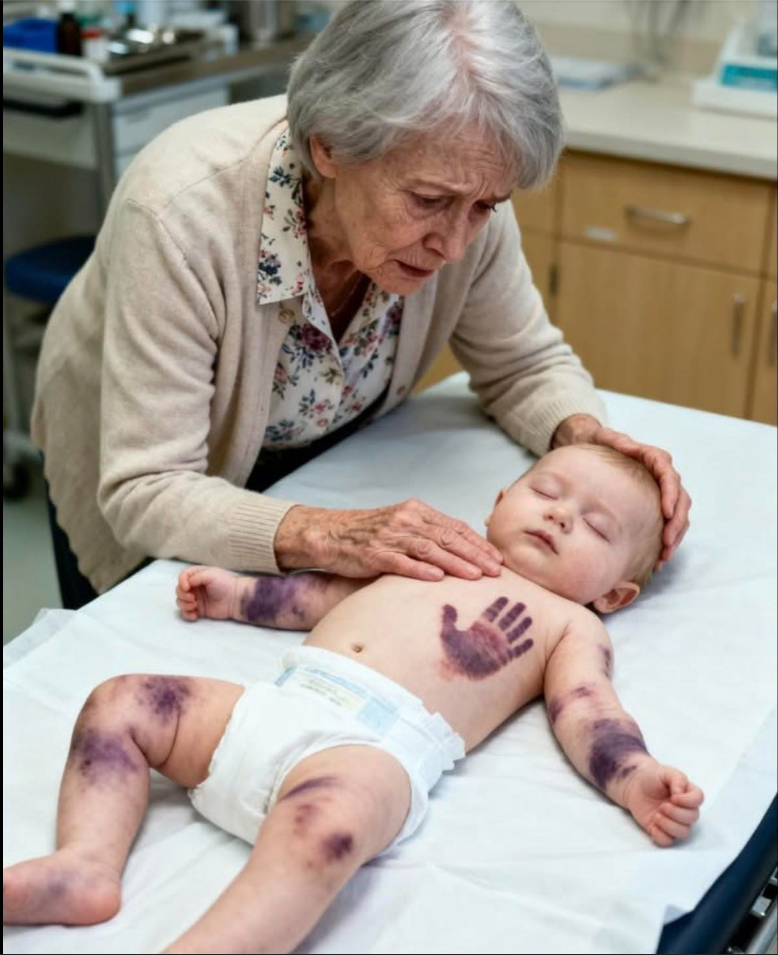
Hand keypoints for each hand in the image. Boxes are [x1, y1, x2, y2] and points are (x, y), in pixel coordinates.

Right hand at [176, 566, 238, 621]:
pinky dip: (187, 614)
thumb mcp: (210, 574)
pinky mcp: (198, 609)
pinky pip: (186, 613)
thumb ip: (195, 577)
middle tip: (193, 598)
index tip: (187, 588)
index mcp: (197, 575)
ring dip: (184, 605)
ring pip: (180, 602)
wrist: (235, 599)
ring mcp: (196, 598)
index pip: (182, 577)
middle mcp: (195, 587)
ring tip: (195, 605)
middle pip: (178, 590)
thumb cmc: (225, 584)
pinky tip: (195, 615)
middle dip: (183, 595)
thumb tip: (185, 584)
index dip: (182, 582)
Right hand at [274, 501, 503, 580]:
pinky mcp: (374, 554)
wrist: (330, 534)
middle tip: (496, 570)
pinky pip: (401, 562)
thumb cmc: (369, 534)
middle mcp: (406, 520)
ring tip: (476, 576)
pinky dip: (421, 570)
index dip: (478, 543)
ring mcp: (390, 536)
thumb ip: (428, 534)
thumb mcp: (402, 526)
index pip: (454, 527)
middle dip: (475, 554)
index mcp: (416, 511)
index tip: (497, 558)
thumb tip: (462, 552)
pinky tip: (438, 578)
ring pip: (430, 549)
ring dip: (456, 563)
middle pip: (447, 537)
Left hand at [552, 414, 691, 569]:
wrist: (595, 446)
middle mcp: (663, 475)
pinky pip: (668, 524)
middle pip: (679, 499)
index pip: (669, 477)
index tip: (666, 512)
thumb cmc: (601, 443)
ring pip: (678, 515)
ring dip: (675, 536)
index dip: (670, 495)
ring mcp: (662, 491)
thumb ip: (617, 440)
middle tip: (666, 543)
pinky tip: (658, 558)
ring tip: (664, 557)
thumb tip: (628, 446)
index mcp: (655, 459)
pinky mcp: (657, 504)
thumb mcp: (606, 438)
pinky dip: (667, 540)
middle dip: (676, 523)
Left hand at [622, 763, 703, 846]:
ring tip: (656, 815)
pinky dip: (661, 836)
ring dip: (669, 826)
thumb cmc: (653, 777)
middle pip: (692, 818)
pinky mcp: (663, 830)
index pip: (699, 799)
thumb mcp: (666, 772)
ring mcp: (675, 821)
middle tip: (662, 806)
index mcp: (688, 793)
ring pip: (683, 833)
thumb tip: (681, 793)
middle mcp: (685, 809)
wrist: (635, 785)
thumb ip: (677, 779)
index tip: (674, 797)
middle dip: (677, 814)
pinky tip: (653, 826)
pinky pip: (668, 841)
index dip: (688, 801)